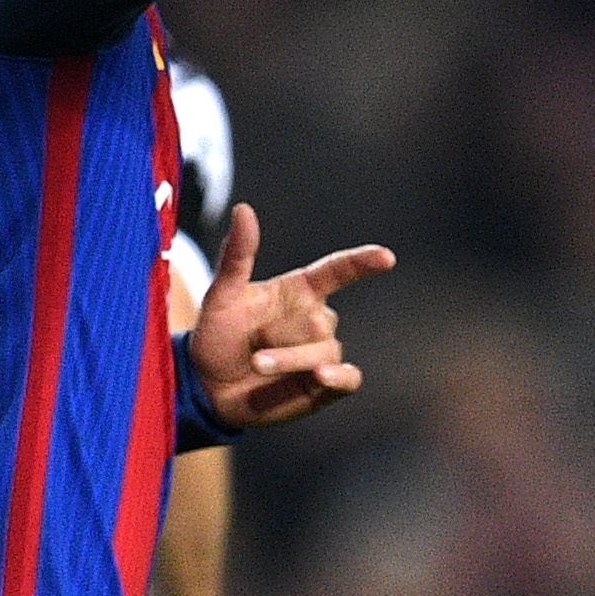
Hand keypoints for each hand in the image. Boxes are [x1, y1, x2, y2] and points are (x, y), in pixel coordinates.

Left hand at [187, 202, 392, 432]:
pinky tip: (320, 376)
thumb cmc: (217, 336)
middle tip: (251, 344)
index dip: (362, 262)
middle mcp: (316, 319)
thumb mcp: (221, 295)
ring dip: (288, 359)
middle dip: (281, 334)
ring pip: (324, 351)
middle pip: (320, 320)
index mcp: (300, 290)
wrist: (209, 387)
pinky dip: (337, 377)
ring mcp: (323, 352)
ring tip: (256, 365)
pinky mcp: (326, 386)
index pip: (338, 271)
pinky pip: (347, 378)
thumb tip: (243, 208)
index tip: (386, 257)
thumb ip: (237, 255)